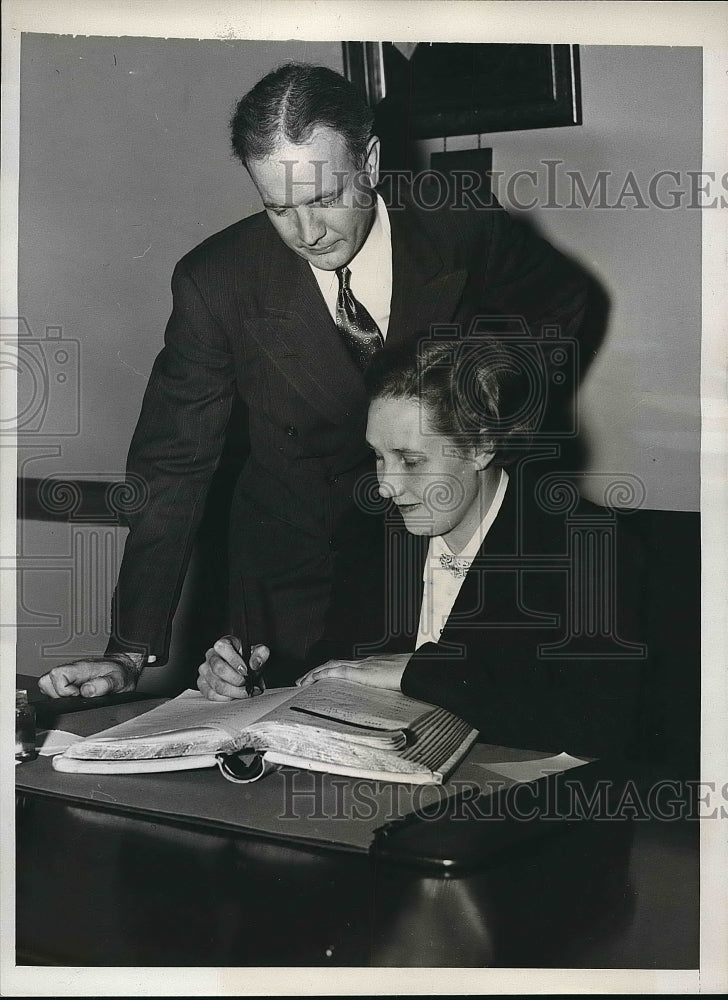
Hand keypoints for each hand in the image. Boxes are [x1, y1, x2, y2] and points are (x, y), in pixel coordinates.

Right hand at [38, 653, 144, 698]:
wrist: (125, 667)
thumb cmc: (121, 672)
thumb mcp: (119, 679)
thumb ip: (104, 684)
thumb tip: (87, 691)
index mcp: (81, 668)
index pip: (56, 674)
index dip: (63, 690)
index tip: (77, 696)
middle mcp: (71, 670)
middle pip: (46, 680)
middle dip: (56, 695)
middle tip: (75, 698)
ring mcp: (69, 676)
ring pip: (47, 685)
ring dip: (57, 695)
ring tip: (75, 698)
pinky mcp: (69, 681)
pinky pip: (54, 689)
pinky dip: (60, 696)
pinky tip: (76, 698)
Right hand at [197, 636, 269, 700]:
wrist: (244, 671)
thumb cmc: (248, 660)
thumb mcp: (258, 654)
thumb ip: (261, 654)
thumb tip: (255, 664)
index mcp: (223, 644)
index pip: (223, 647)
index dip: (234, 660)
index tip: (246, 671)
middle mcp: (211, 655)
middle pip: (218, 668)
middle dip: (235, 679)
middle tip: (247, 684)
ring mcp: (205, 670)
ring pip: (216, 684)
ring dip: (234, 692)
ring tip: (246, 692)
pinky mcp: (202, 684)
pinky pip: (211, 694)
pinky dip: (226, 698)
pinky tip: (236, 696)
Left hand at [296, 652, 411, 690]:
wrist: (421, 671)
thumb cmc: (417, 678)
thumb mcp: (403, 688)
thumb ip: (395, 694)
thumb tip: (397, 708)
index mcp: (376, 666)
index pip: (350, 667)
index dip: (336, 672)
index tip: (327, 680)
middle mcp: (366, 662)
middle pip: (336, 664)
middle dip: (320, 672)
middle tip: (306, 681)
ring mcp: (362, 665)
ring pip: (331, 666)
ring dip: (315, 673)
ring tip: (302, 682)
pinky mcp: (360, 672)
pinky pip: (334, 671)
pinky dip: (320, 675)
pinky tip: (310, 681)